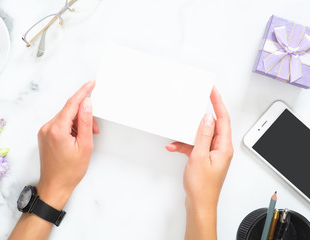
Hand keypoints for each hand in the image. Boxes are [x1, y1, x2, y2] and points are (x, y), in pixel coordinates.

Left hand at [37, 80, 98, 208]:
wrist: (55, 186)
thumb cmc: (70, 170)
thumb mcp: (85, 146)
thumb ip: (86, 122)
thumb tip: (87, 104)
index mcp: (57, 129)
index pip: (72, 104)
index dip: (83, 92)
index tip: (91, 83)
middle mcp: (47, 127)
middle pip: (69, 111)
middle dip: (84, 115)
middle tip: (94, 128)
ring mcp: (44, 131)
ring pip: (65, 117)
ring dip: (78, 122)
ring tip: (86, 138)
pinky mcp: (44, 135)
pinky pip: (60, 124)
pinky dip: (71, 127)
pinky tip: (77, 137)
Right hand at [166, 87, 232, 239]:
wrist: (199, 204)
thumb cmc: (202, 186)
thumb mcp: (199, 157)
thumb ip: (203, 136)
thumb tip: (206, 118)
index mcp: (223, 147)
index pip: (223, 119)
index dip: (218, 103)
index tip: (212, 91)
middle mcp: (220, 149)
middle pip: (212, 126)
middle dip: (199, 118)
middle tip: (193, 105)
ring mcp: (212, 154)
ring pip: (201, 136)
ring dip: (188, 136)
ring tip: (177, 137)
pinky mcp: (204, 158)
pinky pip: (195, 146)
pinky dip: (185, 146)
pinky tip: (175, 147)